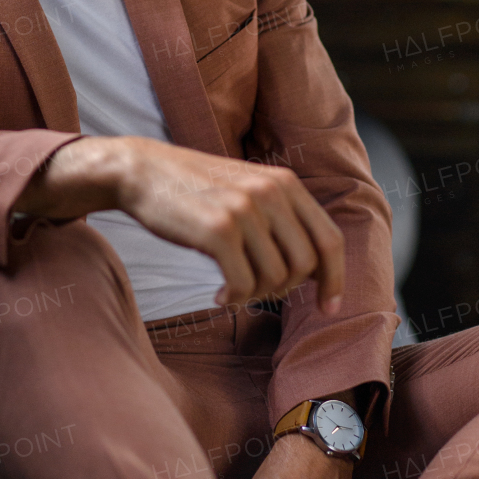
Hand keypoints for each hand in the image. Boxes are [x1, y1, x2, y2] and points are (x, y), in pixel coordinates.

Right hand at [14, 136, 344, 311]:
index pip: (329, 239)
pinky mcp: (218, 230)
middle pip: (306, 265)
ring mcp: (245, 210)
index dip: (335, 278)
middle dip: (286, 289)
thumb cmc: (196, 190)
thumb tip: (314, 270)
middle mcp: (271, 193)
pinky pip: (244, 285)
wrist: (143, 171)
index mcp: (285, 183)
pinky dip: (234, 299)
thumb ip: (282, 218)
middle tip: (258, 291)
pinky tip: (219, 295)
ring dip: (256, 295)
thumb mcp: (249, 190)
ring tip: (233, 290)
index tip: (328, 307)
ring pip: (276, 278)